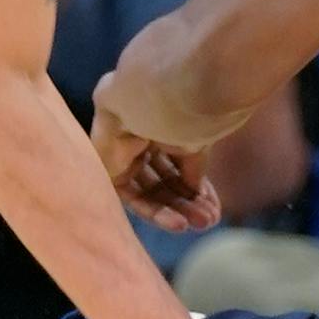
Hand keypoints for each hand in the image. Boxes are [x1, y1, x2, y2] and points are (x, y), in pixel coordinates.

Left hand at [91, 104, 222, 232]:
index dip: (196, 186)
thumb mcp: (194, 143)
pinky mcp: (104, 161)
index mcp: (162, 119)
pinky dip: (153, 211)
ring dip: (174, 209)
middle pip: (162, 177)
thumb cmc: (182, 109)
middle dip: (187, 201)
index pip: (177, 160)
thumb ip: (192, 170)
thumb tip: (196, 194)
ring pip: (147, 188)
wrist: (158, 94)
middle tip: (210, 221)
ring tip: (201, 224)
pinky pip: (128, 193)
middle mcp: (140, 131)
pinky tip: (180, 223)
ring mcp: (121, 145)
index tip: (215, 206)